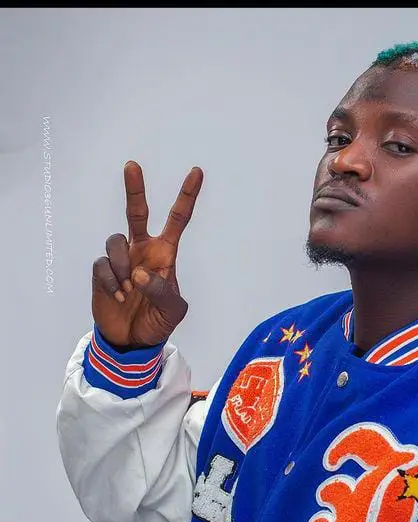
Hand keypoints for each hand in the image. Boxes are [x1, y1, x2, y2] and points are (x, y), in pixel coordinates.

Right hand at [91, 161, 202, 348]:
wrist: (133, 341)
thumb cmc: (158, 322)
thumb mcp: (173, 310)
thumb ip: (162, 291)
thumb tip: (140, 273)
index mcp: (165, 254)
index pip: (177, 220)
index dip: (186, 197)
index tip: (197, 172)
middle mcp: (142, 250)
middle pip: (137, 213)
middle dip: (135, 190)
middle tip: (132, 165)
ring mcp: (122, 260)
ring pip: (116, 242)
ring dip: (124, 267)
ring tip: (131, 291)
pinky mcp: (102, 272)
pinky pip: (103, 265)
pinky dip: (113, 283)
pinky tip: (120, 298)